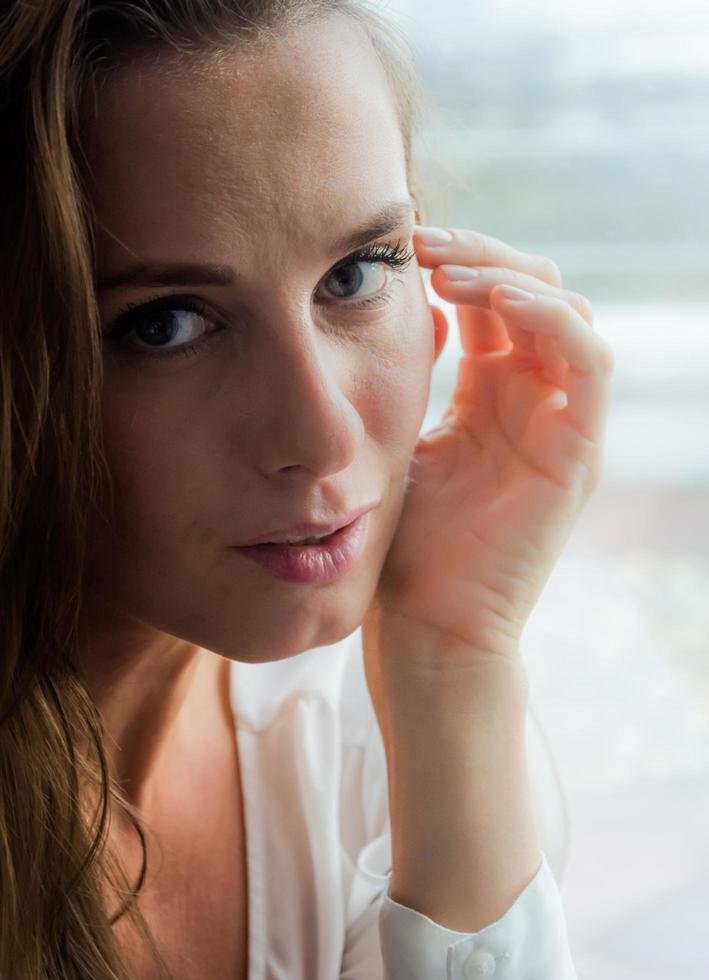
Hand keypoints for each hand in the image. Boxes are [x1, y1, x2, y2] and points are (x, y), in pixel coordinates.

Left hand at [363, 226, 613, 711]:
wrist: (426, 621)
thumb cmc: (407, 543)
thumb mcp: (404, 441)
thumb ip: (416, 379)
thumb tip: (413, 313)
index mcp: (490, 395)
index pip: (493, 303)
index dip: (458, 262)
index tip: (402, 248)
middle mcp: (532, 401)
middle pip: (533, 293)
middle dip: (481, 255)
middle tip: (422, 242)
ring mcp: (561, 424)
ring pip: (567, 314)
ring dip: (511, 278)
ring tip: (448, 271)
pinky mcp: (581, 451)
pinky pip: (589, 362)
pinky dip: (551, 321)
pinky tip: (494, 304)